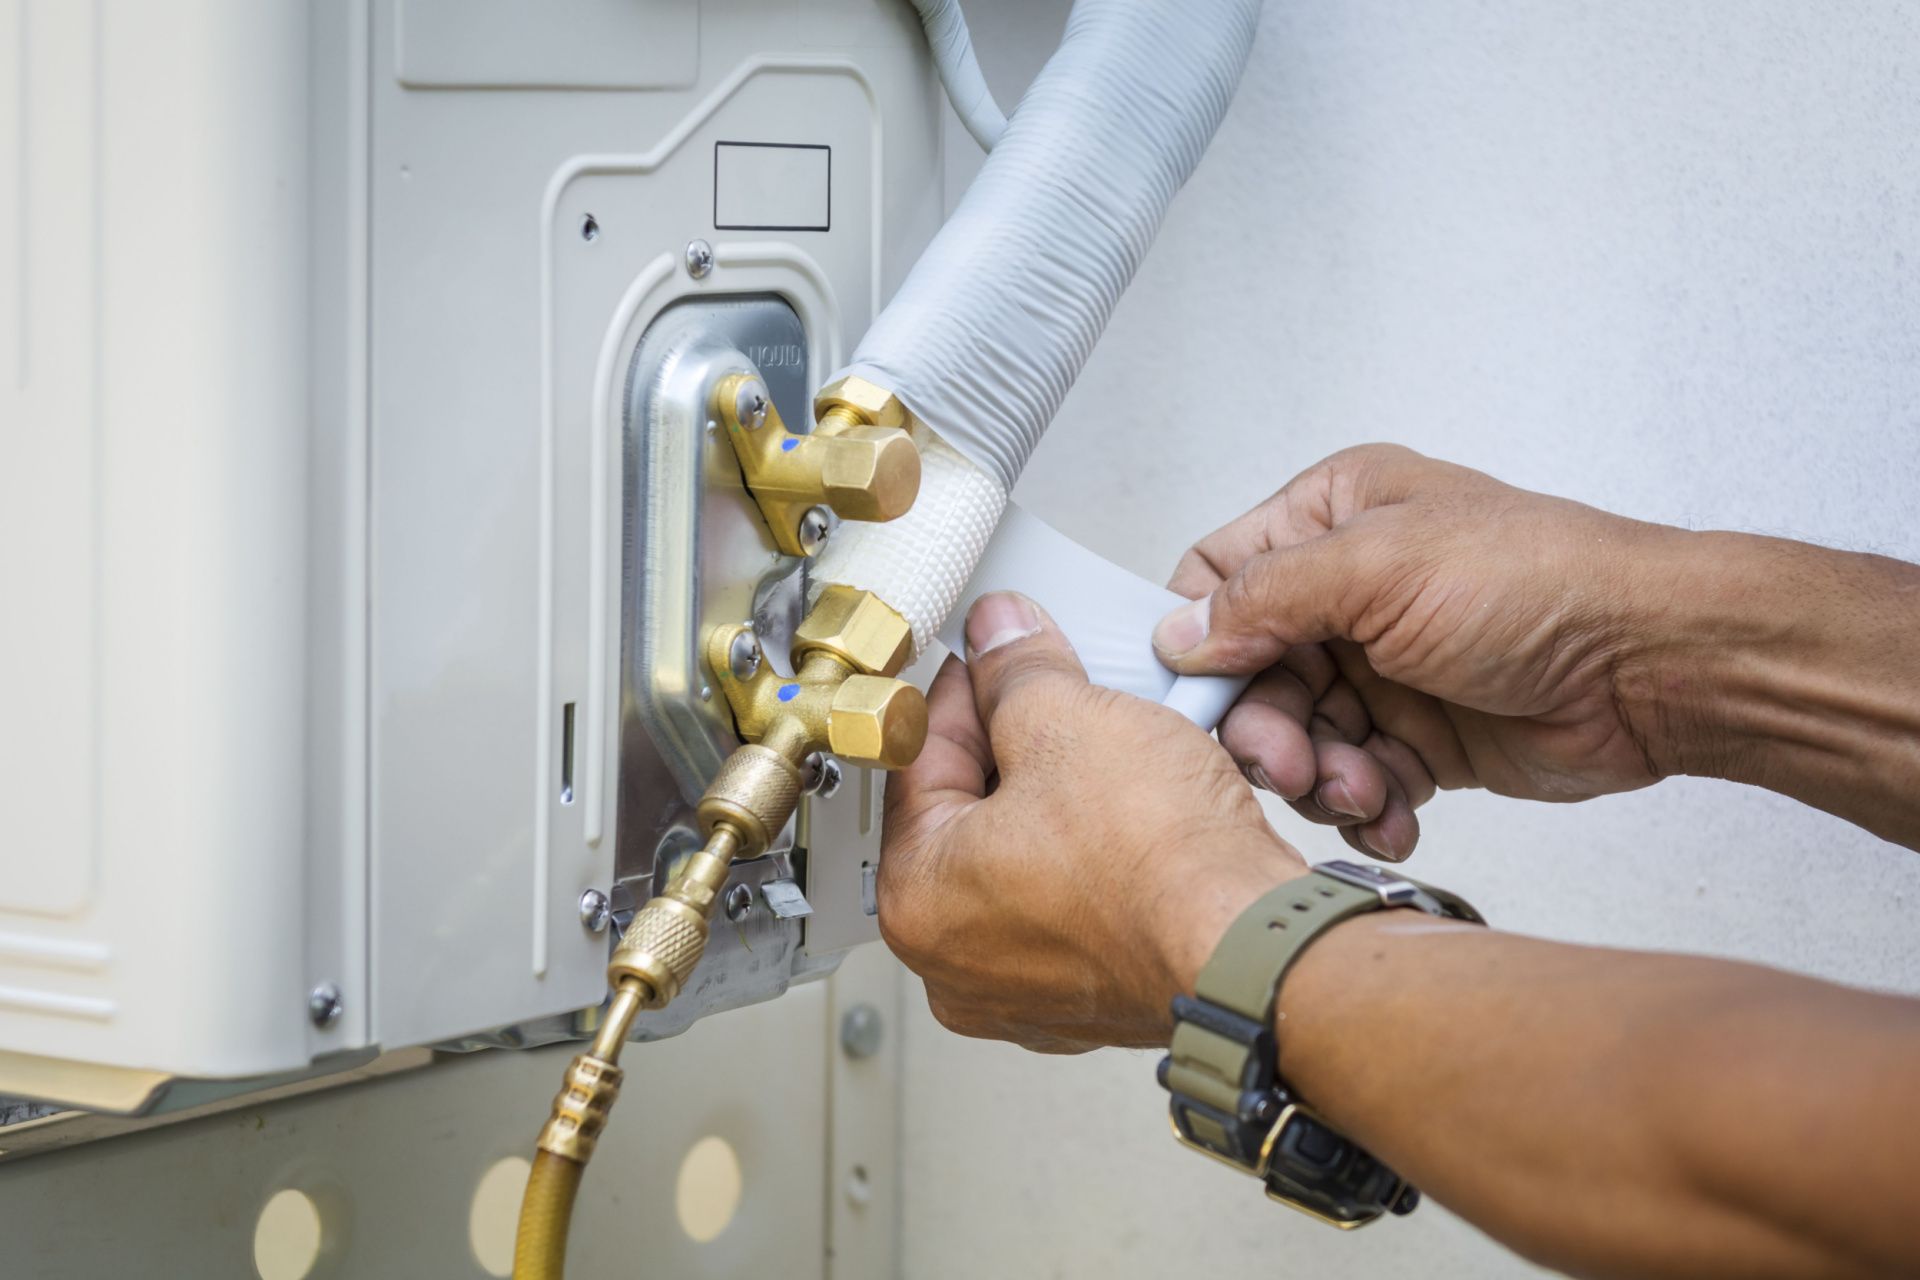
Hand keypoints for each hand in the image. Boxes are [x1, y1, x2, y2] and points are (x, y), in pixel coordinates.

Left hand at [879, 591, 1305, 1051]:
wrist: (1258, 944)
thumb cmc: (1161, 866)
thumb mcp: (1069, 719)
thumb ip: (1017, 670)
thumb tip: (1001, 639)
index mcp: (917, 900)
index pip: (917, 761)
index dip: (961, 689)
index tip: (992, 657)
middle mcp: (957, 964)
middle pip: (968, 814)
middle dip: (1013, 743)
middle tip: (1053, 691)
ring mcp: (1027, 992)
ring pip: (1026, 859)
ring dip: (1060, 796)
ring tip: (1104, 745)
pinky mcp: (1093, 999)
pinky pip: (1075, 903)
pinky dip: (1097, 854)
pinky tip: (1134, 810)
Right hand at [1155, 444, 1682, 860]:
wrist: (1652, 666)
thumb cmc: (1540, 584)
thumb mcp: (1379, 568)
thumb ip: (1264, 597)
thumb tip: (1178, 634)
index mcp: (1332, 518)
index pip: (1217, 577)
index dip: (1197, 643)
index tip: (1203, 699)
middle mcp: (1348, 591)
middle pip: (1250, 674)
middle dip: (1266, 730)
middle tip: (1292, 767)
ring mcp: (1382, 666)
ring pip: (1299, 737)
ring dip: (1320, 777)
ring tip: (1365, 792)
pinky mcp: (1418, 735)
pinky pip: (1356, 780)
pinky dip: (1367, 805)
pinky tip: (1396, 814)